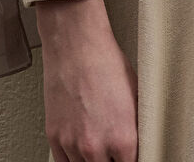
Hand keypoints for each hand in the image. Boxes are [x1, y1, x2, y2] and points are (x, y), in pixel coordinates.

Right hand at [36, 0, 138, 161]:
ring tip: (98, 146)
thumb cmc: (106, 62)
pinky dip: (73, 159)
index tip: (130, 155)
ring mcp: (72, 145)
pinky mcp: (54, 138)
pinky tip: (81, 150)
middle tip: (114, 151)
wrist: (76, 44)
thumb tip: (139, 144)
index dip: (132, 160)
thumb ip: (137, 129)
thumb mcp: (136, 97)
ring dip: (92, 161)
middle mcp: (96, 148)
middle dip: (112, 161)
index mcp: (124, 140)